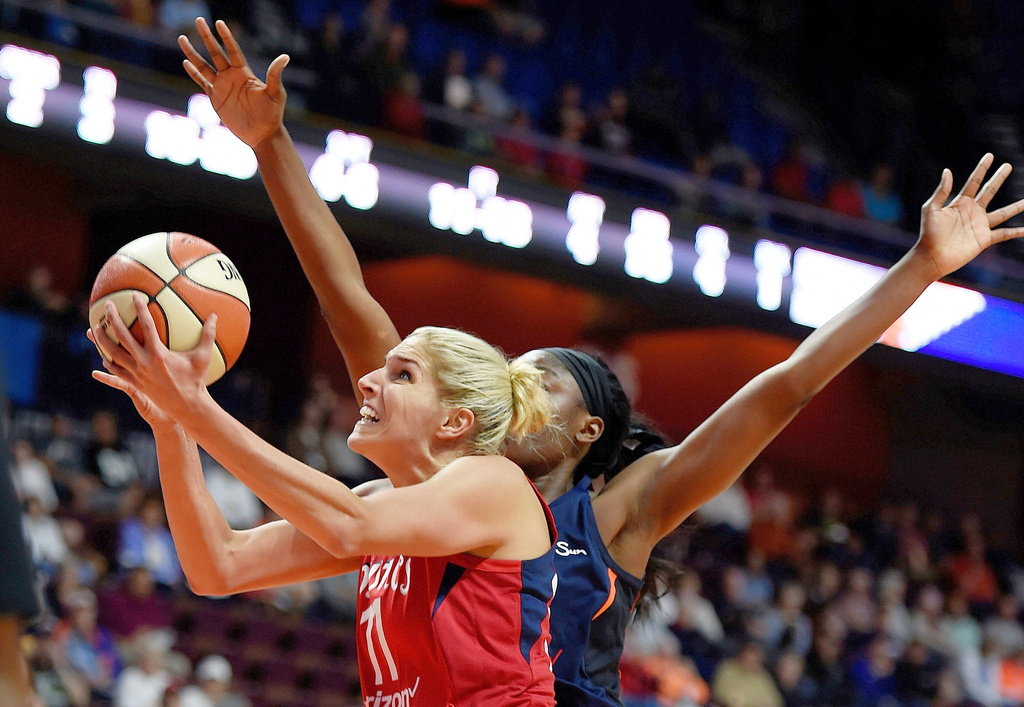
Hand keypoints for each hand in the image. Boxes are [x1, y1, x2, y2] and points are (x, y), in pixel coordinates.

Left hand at [89, 293, 217, 423]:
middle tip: (108, 305)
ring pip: (112, 354)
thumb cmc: (196, 380)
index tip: (135, 295)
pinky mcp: (135, 383)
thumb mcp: (203, 357)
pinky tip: (103, 355)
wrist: (187, 406)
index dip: (140, 309)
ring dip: (101, 340)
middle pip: (122, 337)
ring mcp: (136, 373)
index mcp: (158, 353)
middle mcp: (144, 362)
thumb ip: (208, 335)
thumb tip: (215, 315)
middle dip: (112, 319)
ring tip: (94, 327)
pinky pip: (116, 371)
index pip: (146, 326)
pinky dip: (108, 362)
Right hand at [178, 17, 288, 149]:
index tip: (219, 22)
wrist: (262, 134)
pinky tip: (186, 62)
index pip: (233, 50)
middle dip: (207, 37)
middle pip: (215, 52)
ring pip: (204, 65)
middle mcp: (231, 76)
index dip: (226, 37)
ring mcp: (222, 86)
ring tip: (182, 38)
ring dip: (193, 53)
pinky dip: (193, 72)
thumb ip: (275, 75)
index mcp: (244, 73)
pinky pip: (202, 82)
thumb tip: (285, 57)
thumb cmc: (272, 114)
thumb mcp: (275, 93)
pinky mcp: (215, 98)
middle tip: (199, 20)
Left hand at [915, 153, 1023, 278]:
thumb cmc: (928, 233)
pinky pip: (1004, 234)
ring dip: (1016, 206)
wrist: (932, 256)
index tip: (990, 156)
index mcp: (960, 203)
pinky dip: (1017, 232)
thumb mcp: (931, 209)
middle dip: (999, 178)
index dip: (982, 169)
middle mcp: (972, 211)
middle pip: (990, 191)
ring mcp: (980, 224)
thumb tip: (948, 171)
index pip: (974, 182)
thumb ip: (941, 191)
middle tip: (1008, 166)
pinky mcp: (984, 238)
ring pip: (1003, 212)